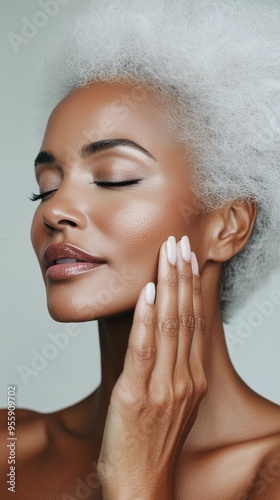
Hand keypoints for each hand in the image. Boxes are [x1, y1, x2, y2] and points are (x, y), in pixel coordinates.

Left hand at [97, 235, 207, 499]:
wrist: (142, 483)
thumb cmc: (153, 442)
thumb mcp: (173, 402)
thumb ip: (173, 368)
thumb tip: (166, 335)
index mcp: (193, 379)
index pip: (196, 323)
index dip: (192, 288)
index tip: (190, 260)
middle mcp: (184, 379)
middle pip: (186, 317)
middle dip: (182, 277)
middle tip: (180, 244)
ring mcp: (163, 386)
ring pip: (170, 326)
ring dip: (170, 286)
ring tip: (169, 255)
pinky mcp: (137, 394)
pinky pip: (145, 349)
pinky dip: (148, 318)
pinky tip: (150, 293)